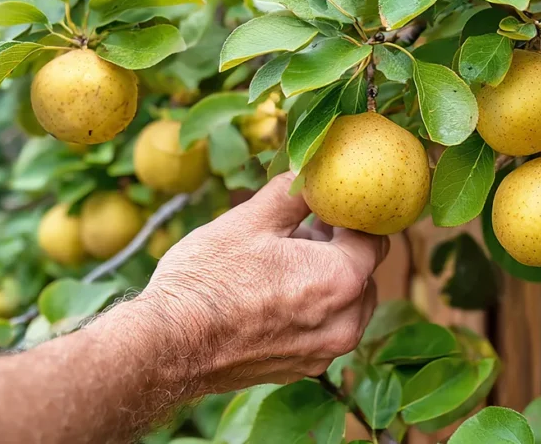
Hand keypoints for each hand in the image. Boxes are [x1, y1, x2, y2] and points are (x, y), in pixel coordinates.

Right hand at [119, 173, 386, 395]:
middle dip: (341, 248)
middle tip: (303, 229)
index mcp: (342, 279)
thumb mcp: (252, 219)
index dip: (352, 216)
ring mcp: (325, 352)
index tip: (329, 205)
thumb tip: (313, 172)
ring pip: (348, 304)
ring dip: (329, 279)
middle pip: (365, 272)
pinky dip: (313, 310)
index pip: (375, 238)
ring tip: (285, 260)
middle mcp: (346, 322)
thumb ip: (294, 192)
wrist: (166, 346)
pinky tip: (274, 294)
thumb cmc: (208, 280)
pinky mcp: (303, 369)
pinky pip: (325, 330)